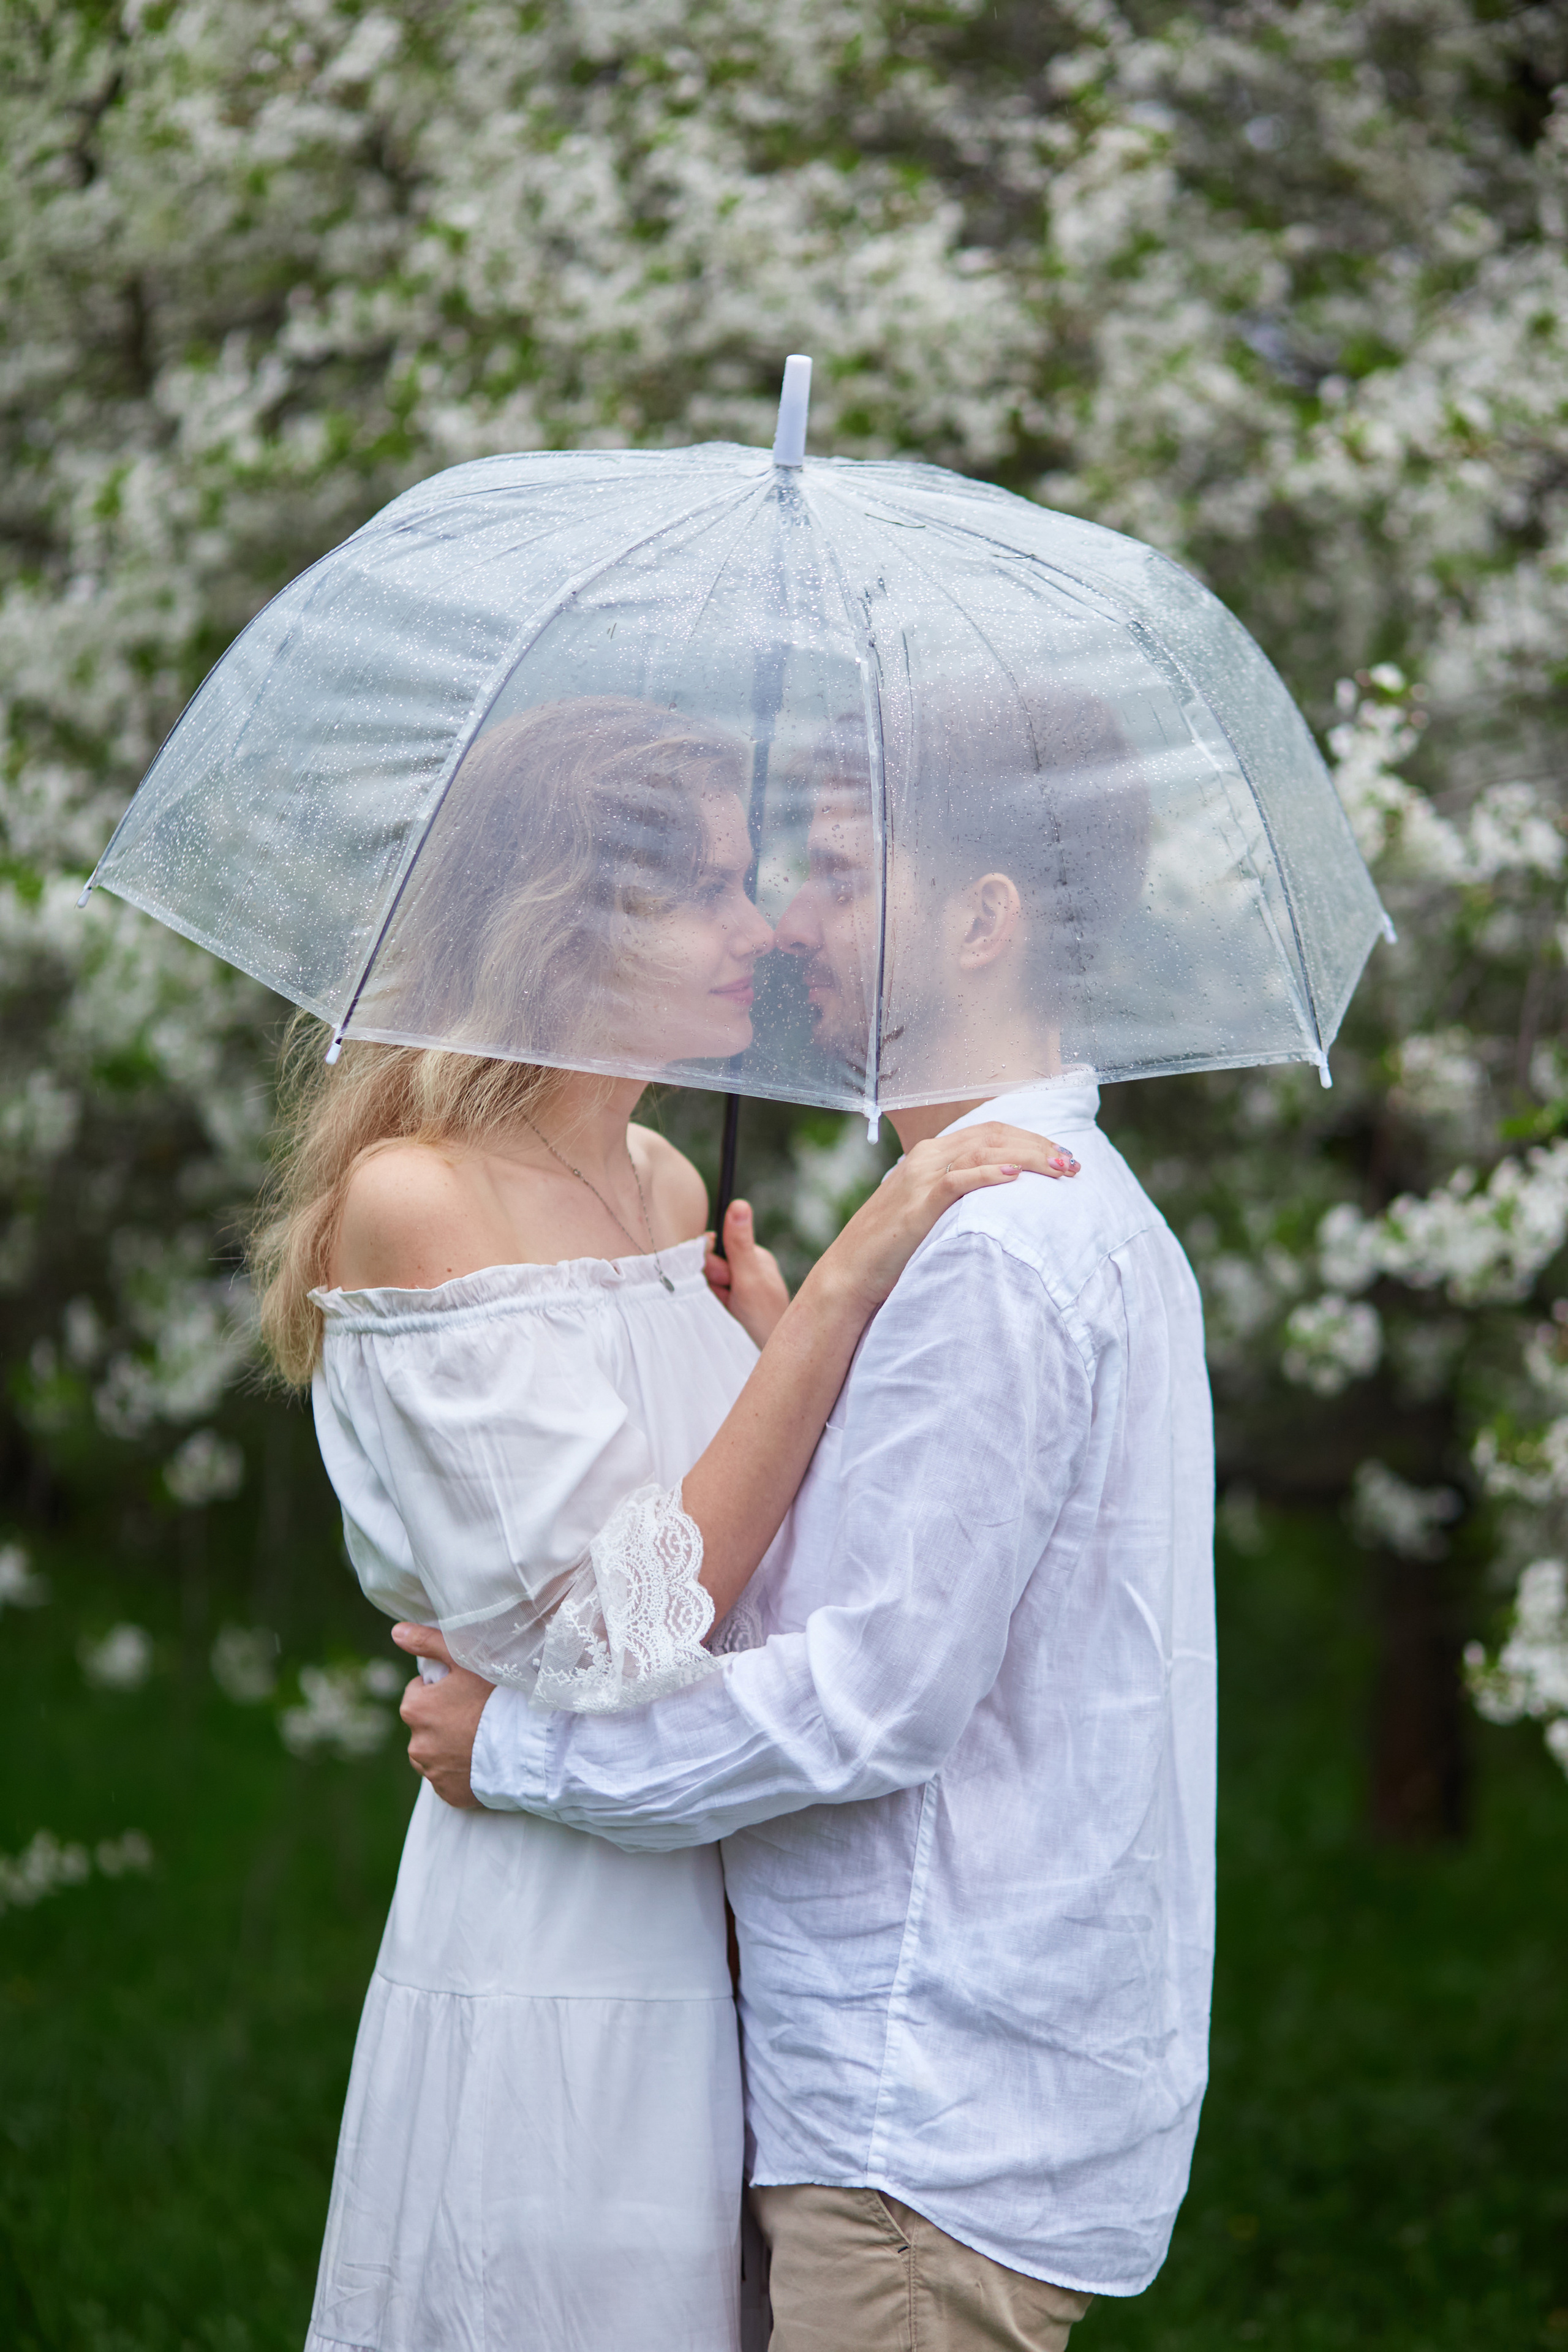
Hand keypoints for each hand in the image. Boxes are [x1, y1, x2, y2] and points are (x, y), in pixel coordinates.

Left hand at [392, 1623, 491, 1808]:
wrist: (526, 1745)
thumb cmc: (497, 1696)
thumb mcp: (465, 1659)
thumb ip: (428, 1642)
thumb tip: (396, 1632)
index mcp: (414, 1708)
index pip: (419, 1692)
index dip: (443, 1690)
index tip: (465, 1691)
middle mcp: (416, 1744)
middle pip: (426, 1725)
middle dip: (444, 1719)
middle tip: (476, 1714)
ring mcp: (432, 1773)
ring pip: (435, 1753)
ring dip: (450, 1746)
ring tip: (481, 1738)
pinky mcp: (449, 1794)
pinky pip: (450, 1779)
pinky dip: (460, 1771)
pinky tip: (481, 1759)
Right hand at [704, 1200, 790, 1345]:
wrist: (768, 1356)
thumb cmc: (765, 1318)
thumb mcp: (750, 1278)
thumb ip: (739, 1243)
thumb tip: (739, 1203)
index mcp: (754, 1258)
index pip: (717, 1246)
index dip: (712, 1263)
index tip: (723, 1279)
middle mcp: (747, 1271)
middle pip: (711, 1266)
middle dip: (714, 1283)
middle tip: (731, 1300)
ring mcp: (741, 1291)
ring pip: (709, 1286)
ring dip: (715, 1299)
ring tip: (732, 1313)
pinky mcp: (734, 1310)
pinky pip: (712, 1303)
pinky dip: (715, 1310)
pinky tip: (729, 1319)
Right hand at [818, 1124, 1078, 1315]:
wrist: (850, 1274)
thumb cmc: (893, 1249)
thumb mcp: (930, 1212)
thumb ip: (960, 1197)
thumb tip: (1005, 1199)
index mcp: (931, 1154)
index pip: (991, 1132)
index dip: (1030, 1138)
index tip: (1062, 1155)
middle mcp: (926, 1157)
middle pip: (994, 1136)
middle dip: (1038, 1145)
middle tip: (1073, 1163)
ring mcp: (920, 1178)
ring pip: (983, 1151)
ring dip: (1027, 1157)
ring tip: (1058, 1168)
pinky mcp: (917, 1205)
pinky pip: (958, 1181)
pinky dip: (988, 1174)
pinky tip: (1015, 1177)